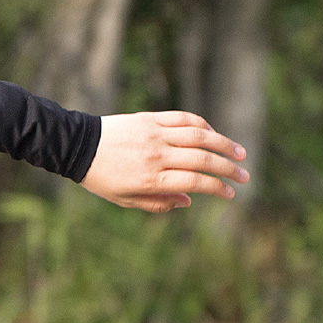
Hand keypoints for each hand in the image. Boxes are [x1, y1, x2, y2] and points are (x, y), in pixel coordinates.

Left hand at [79, 111, 248, 212]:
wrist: (78, 145)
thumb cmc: (101, 177)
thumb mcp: (125, 200)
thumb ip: (158, 203)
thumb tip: (188, 202)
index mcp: (151, 179)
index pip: (195, 183)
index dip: (218, 188)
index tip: (231, 194)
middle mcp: (157, 155)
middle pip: (203, 159)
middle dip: (228, 169)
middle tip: (244, 177)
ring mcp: (155, 134)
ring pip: (199, 135)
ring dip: (224, 144)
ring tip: (240, 153)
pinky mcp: (150, 118)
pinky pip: (184, 119)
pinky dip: (203, 125)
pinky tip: (213, 134)